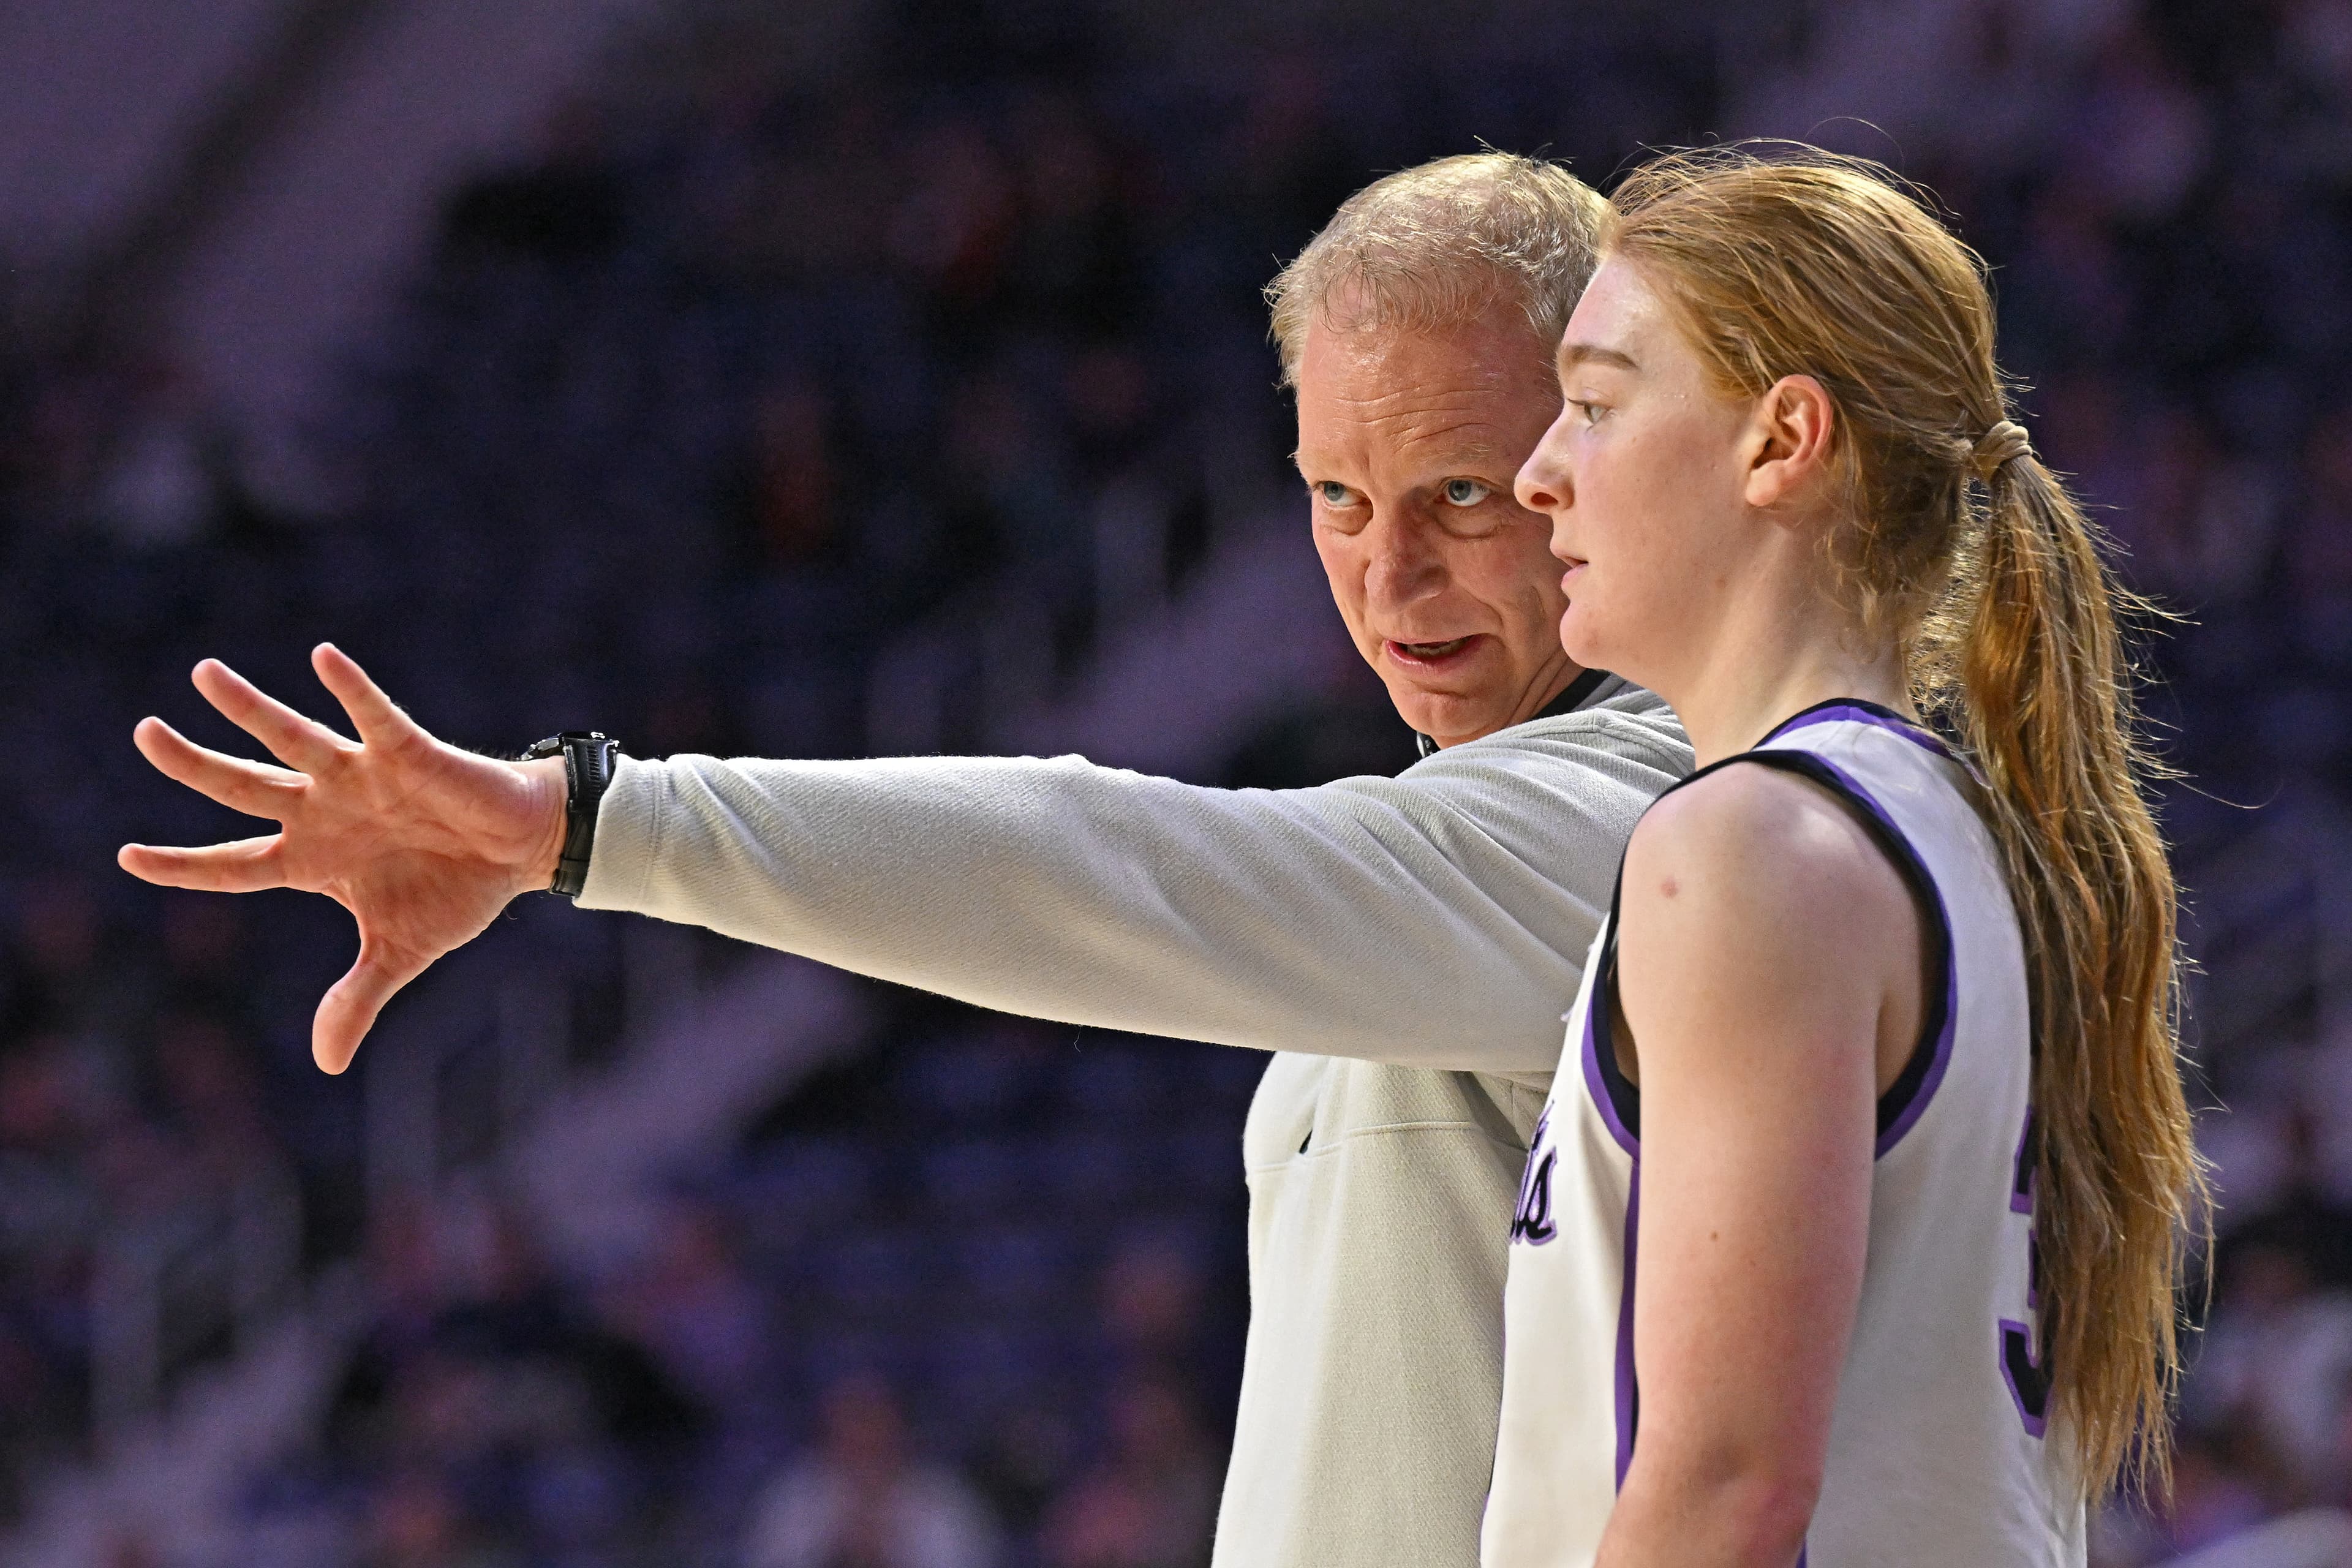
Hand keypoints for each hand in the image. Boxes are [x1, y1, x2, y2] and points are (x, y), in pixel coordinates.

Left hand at [118, 644, 569, 1074]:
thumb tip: (327, 1067)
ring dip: (248, 708)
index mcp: (315, 858)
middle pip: (243, 787)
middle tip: (144, 735)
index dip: (184, 865)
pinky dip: (352, 689)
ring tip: (203, 675)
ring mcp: (362, 777)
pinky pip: (374, 717)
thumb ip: (357, 998)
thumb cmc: (459, 890)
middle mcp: (326, 810)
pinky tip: (323, 658)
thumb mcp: (400, 950)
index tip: (127, 857)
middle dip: (192, 765)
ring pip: (292, 739)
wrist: (525, 852)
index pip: (235, 864)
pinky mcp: (408, 753)